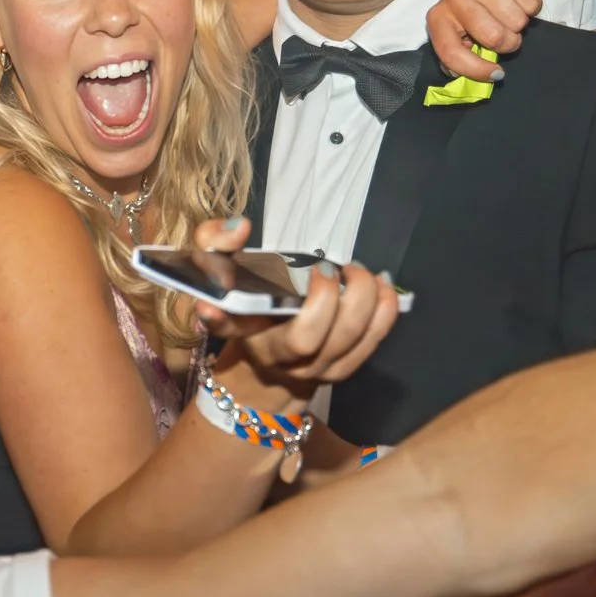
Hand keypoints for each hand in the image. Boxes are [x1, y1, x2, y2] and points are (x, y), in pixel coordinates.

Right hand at [192, 218, 400, 400]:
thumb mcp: (221, 268)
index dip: (216, 319)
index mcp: (241, 331)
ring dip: (362, 296)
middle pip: (306, 339)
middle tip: (327, 268)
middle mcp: (275, 357)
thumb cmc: (248, 303)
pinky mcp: (343, 369)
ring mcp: (313, 369)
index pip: (224, 327)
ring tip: (356, 272)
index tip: (211, 307)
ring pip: (347, 337)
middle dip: (326, 297)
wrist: (270, 355)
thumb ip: (216, 241)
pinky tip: (380, 283)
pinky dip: (384, 307)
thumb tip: (242, 227)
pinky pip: (373, 339)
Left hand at [424, 0, 543, 82]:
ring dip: (520, 22)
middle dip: (508, 43)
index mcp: (438, 16)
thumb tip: (477, 78)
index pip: (452, 52)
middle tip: (507, 33)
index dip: (476, 70)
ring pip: (517, 20)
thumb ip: (461, 56)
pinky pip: (533, 2)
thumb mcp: (459, 32)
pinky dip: (532, 5)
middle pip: (494, 37)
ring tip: (511, 11)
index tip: (496, 74)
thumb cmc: (473, 7)